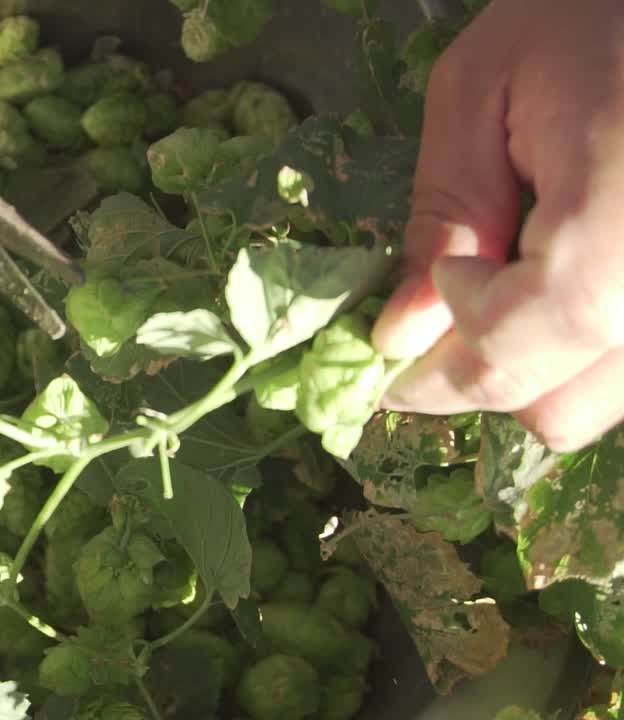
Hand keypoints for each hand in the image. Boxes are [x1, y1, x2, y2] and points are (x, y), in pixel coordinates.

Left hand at [372, 0, 623, 452]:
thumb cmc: (585, 14)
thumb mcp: (482, 89)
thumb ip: (444, 213)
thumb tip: (400, 333)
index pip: (524, 337)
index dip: (453, 333)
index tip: (426, 290)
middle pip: (560, 403)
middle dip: (475, 371)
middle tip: (432, 316)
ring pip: (598, 404)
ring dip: (530, 372)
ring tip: (496, 292)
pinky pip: (623, 372)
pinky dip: (577, 354)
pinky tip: (546, 286)